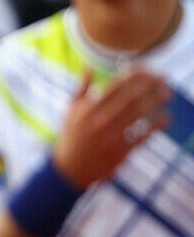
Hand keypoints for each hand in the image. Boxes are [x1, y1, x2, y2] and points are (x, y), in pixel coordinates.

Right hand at [54, 69, 170, 188]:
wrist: (70, 170)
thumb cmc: (72, 136)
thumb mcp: (70, 112)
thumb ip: (81, 89)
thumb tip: (89, 66)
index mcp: (87, 109)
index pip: (116, 84)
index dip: (135, 74)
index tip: (147, 69)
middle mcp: (98, 121)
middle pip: (131, 96)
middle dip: (150, 84)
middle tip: (163, 78)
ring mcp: (109, 137)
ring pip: (139, 114)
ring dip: (156, 100)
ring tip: (166, 93)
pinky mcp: (119, 152)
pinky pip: (143, 136)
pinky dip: (157, 125)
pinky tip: (165, 117)